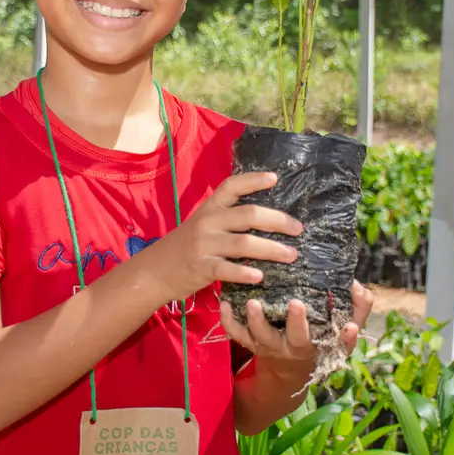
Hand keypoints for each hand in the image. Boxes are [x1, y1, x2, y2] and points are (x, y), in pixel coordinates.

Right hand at [143, 172, 301, 306]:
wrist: (155, 271)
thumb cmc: (185, 247)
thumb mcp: (202, 225)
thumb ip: (227, 219)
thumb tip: (265, 218)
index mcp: (209, 208)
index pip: (231, 186)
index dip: (253, 180)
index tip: (275, 178)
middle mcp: (208, 222)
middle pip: (247, 215)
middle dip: (277, 221)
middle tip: (298, 229)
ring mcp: (204, 245)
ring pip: (244, 244)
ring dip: (272, 249)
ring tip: (292, 255)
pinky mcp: (201, 268)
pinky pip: (226, 269)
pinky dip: (245, 272)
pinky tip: (260, 276)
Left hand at [219, 281, 374, 378]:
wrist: (291, 368)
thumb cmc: (321, 341)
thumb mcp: (342, 333)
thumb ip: (357, 310)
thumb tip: (359, 286)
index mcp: (319, 344)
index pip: (337, 341)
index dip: (343, 336)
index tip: (349, 324)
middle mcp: (293, 347)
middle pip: (296, 339)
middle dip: (297, 323)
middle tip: (296, 303)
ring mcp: (270, 345)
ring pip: (261, 337)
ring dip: (255, 321)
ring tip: (253, 301)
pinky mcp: (251, 341)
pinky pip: (236, 334)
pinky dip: (228, 320)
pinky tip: (224, 301)